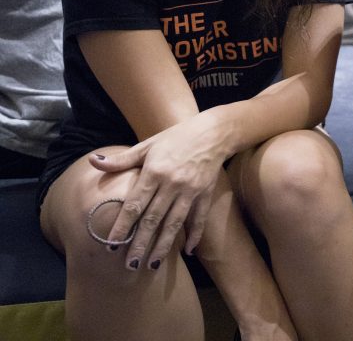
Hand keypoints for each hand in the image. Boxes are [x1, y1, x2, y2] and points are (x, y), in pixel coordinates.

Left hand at [90, 113, 226, 269]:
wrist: (213, 132)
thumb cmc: (176, 138)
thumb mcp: (148, 144)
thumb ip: (122, 159)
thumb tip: (93, 161)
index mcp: (155, 171)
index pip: (135, 205)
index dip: (123, 226)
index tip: (112, 245)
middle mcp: (172, 184)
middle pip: (153, 219)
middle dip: (140, 244)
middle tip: (129, 266)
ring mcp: (190, 191)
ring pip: (174, 223)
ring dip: (163, 246)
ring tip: (152, 266)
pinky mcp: (205, 194)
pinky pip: (199, 218)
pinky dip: (195, 235)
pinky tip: (188, 251)